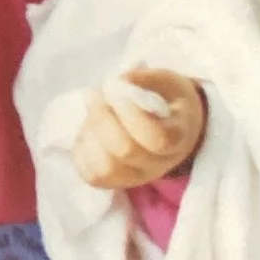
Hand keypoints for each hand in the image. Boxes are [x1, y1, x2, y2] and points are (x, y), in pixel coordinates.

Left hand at [72, 67, 206, 190]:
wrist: (171, 124)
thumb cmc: (166, 98)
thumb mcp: (162, 80)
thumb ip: (141, 80)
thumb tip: (116, 85)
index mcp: (176, 137)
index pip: (155, 138)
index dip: (130, 113)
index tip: (114, 89)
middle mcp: (159, 163)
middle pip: (125, 151)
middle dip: (102, 118)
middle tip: (94, 94)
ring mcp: (137, 176)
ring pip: (105, 169)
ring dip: (90, 134)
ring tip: (90, 114)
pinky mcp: (114, 180)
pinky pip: (92, 175)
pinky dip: (82, 150)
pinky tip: (88, 129)